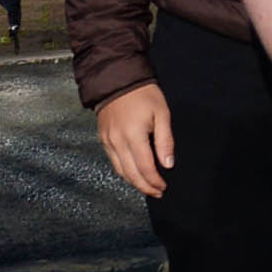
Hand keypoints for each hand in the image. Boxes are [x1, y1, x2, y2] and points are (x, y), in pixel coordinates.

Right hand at [94, 83, 174, 198]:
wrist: (118, 79)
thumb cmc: (143, 94)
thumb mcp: (162, 113)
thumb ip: (165, 140)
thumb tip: (168, 164)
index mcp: (133, 136)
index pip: (144, 167)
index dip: (154, 181)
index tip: (163, 187)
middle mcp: (117, 142)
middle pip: (130, 174)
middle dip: (144, 186)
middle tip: (157, 192)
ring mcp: (108, 141)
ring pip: (120, 170)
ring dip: (133, 182)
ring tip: (147, 186)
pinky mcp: (103, 139)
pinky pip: (113, 161)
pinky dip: (124, 170)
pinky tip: (133, 173)